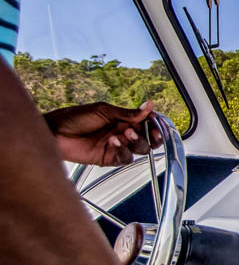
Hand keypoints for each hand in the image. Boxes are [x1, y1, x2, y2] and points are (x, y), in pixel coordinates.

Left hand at [44, 101, 161, 165]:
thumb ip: (128, 113)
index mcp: (122, 119)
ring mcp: (117, 146)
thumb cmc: (74, 118)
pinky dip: (123, 150)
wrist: (55, 133)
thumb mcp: (104, 111)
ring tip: (125, 133)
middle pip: (148, 138)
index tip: (156, 121)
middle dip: (151, 135)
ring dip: (136, 141)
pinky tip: (114, 141)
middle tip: (151, 132)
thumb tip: (148, 106)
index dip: (154, 123)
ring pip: (140, 149)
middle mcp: (122, 133)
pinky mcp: (109, 158)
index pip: (146, 123)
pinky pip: (125, 158)